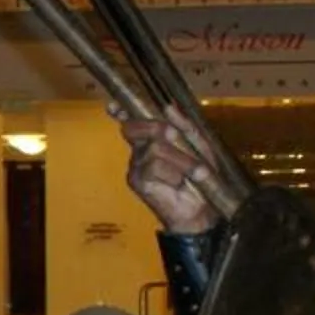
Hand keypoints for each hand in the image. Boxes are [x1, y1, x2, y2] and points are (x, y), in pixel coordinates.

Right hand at [120, 107, 232, 235]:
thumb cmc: (201, 176)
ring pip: (154, 148)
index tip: (112, 106)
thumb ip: (185, 126)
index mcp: (152, 139)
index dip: (120, 112)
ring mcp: (136, 166)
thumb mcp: (199, 145)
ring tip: (195, 173)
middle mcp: (140, 150)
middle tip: (174, 135)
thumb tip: (168, 107)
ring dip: (181, 159)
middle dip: (157, 128)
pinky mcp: (138, 181)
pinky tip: (179, 183)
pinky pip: (154, 166)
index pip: (133, 122)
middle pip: (135, 128)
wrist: (202, 208)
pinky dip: (173, 173)